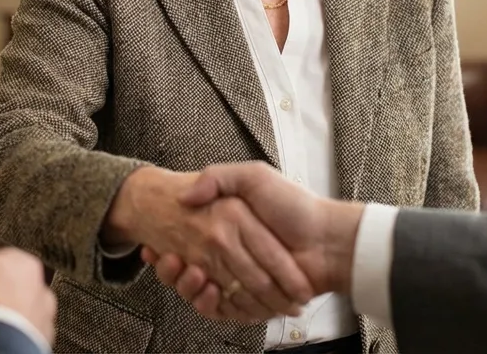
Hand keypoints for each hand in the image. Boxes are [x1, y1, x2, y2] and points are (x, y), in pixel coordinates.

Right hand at [141, 163, 363, 321]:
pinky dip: (211, 305)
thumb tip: (186, 195)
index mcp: (229, 228)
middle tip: (166, 259)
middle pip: (191, 268)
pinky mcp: (251, 302)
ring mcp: (241, 280)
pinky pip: (223, 310)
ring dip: (188, 286)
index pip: (190, 241)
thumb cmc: (294, 206)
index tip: (158, 247)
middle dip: (174, 269)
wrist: (328, 240)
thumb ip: (219, 178)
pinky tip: (207, 291)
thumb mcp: (254, 177)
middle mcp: (232, 255)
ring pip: (201, 291)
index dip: (171, 247)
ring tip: (188, 273)